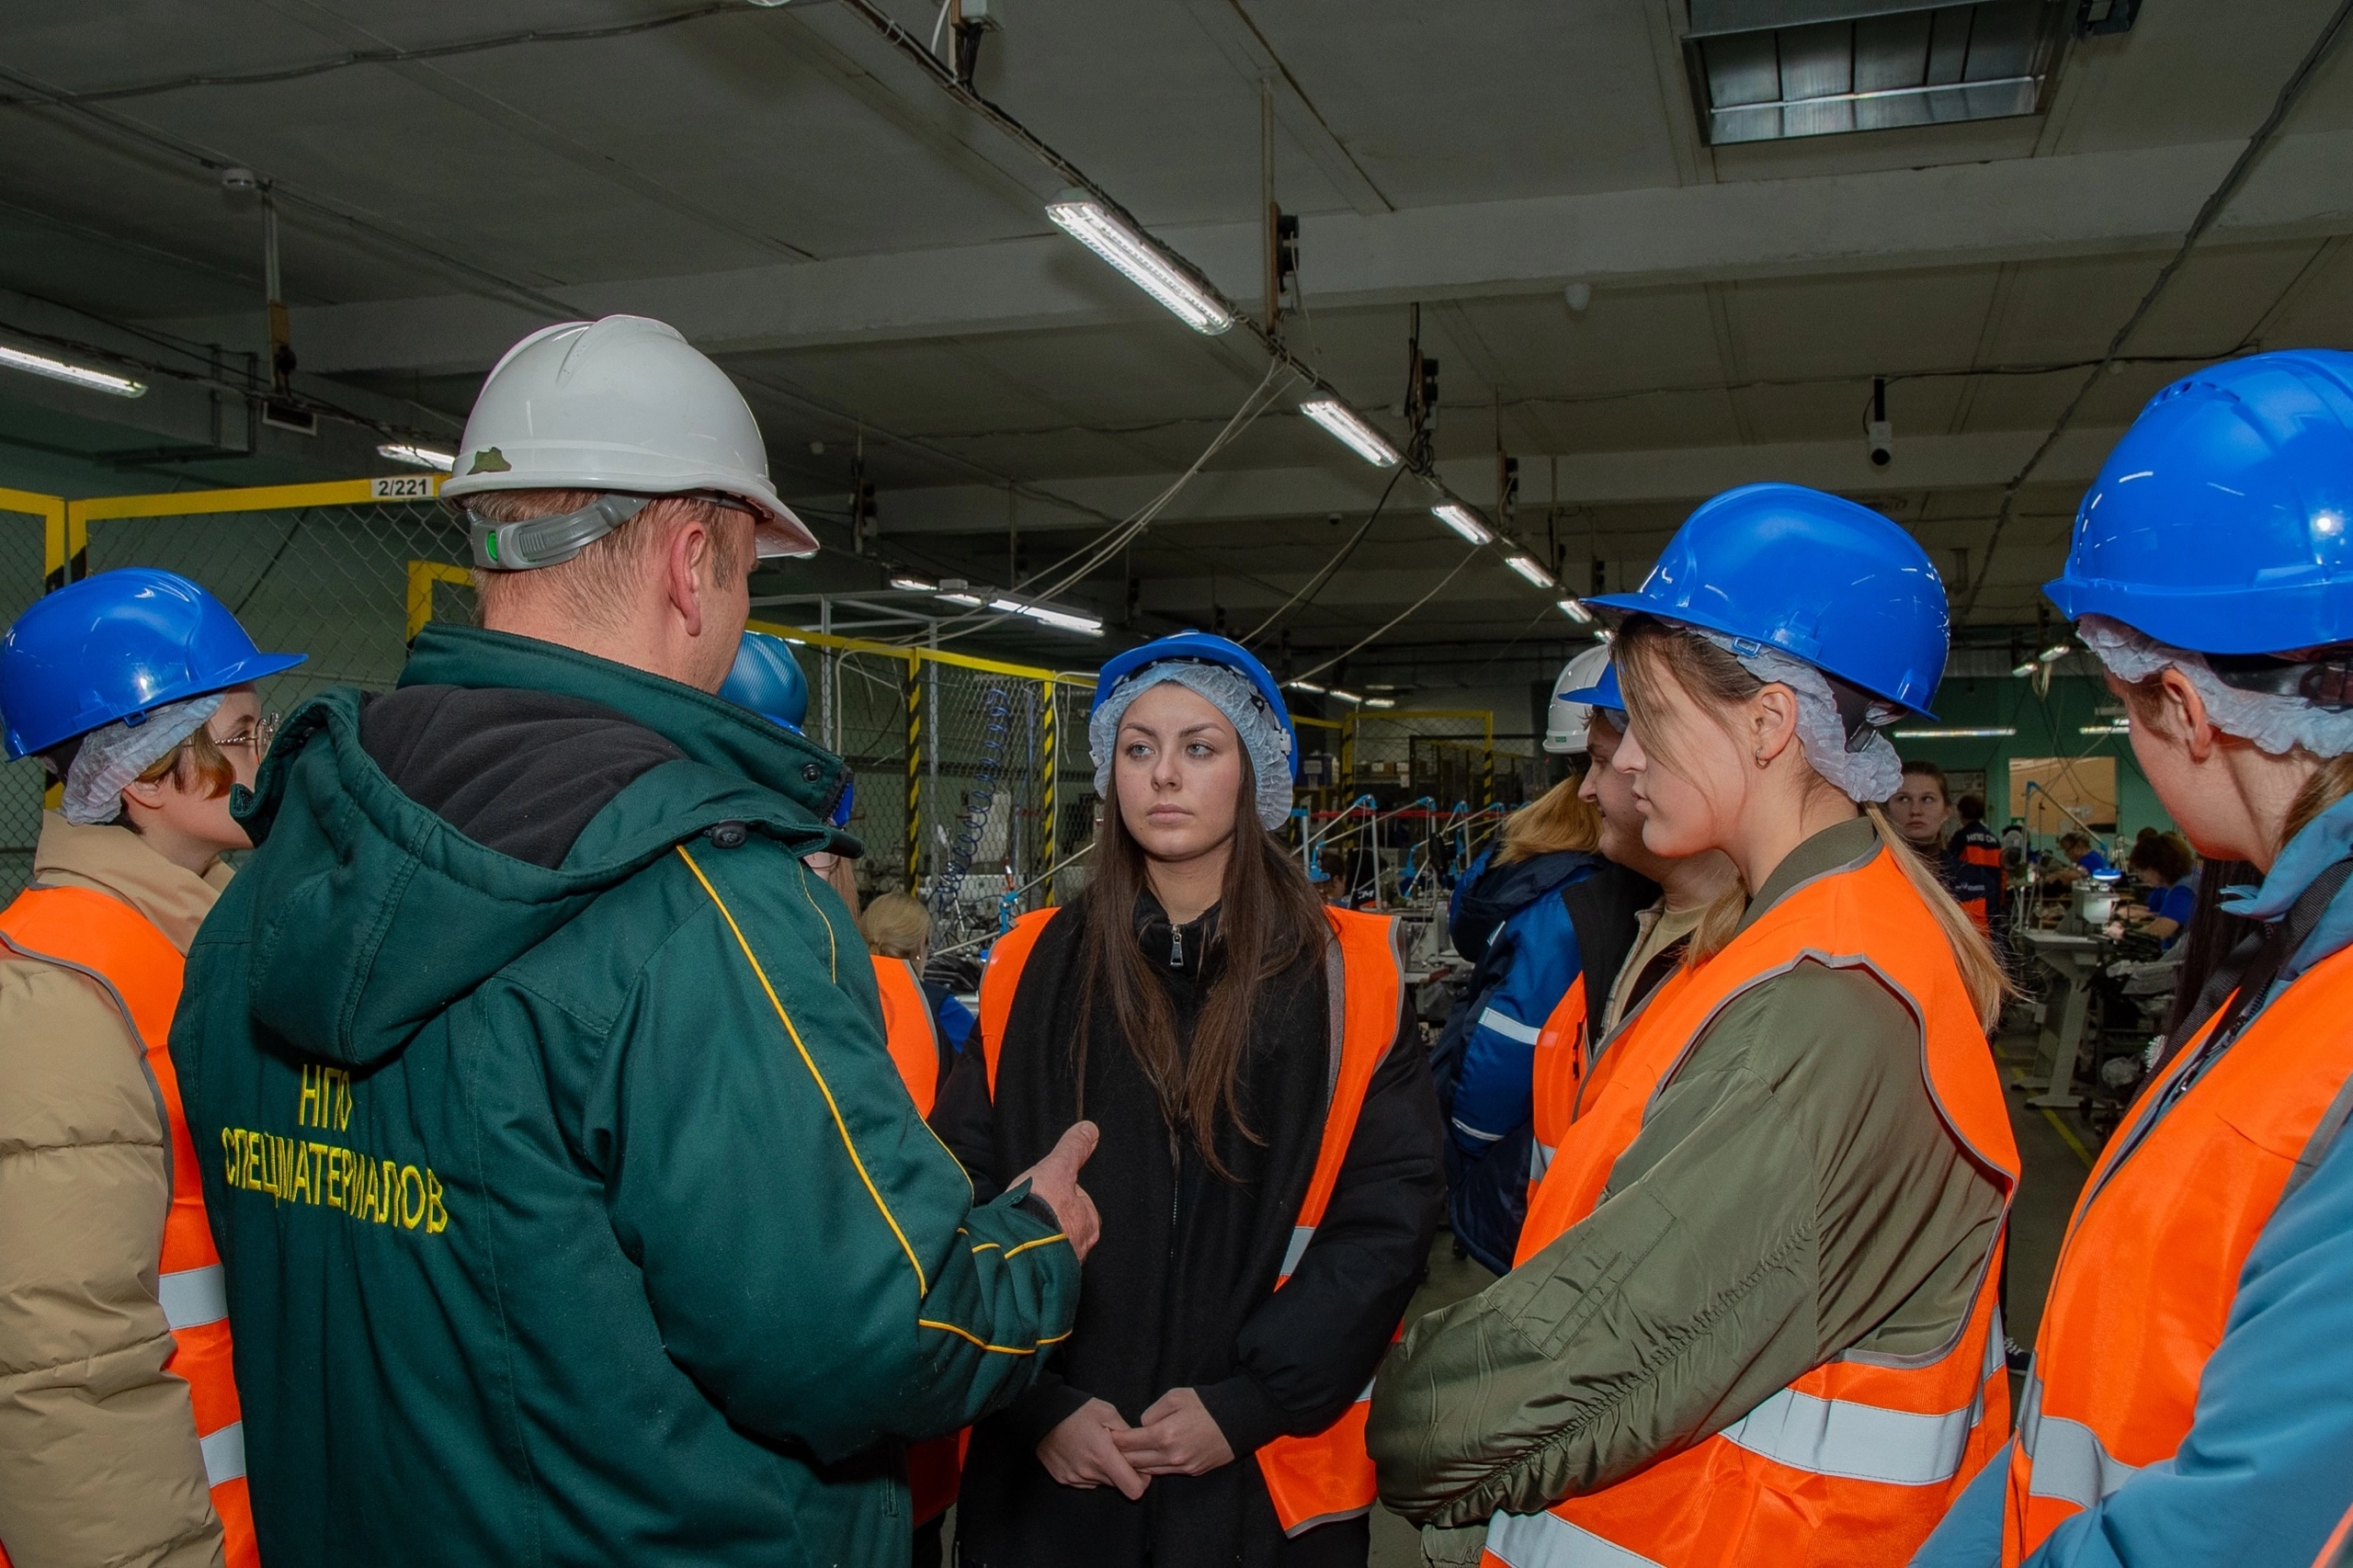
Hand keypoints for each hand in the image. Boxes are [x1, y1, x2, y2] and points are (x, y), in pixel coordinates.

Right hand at [1009, 1120, 1100, 1261]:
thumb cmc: (1041, 1211)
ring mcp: (1060, 1262)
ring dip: (1039, 1236)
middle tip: (1032, 1210)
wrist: (1016, 1249)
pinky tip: (1015, 1244)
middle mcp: (1080, 1247)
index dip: (1064, 1194)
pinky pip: (1037, 1259)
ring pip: (1052, 1244)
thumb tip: (1089, 1130)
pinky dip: (1028, 1251)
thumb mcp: (1057, 1169)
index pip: (1082, 1204)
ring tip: (1020, 1227)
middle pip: (1068, 1225)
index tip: (1050, 1191)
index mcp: (1089, 1222)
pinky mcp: (1041, 1274)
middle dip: (1052, 1219)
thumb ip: (1073, 1149)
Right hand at [1037, 1398, 1148, 1497]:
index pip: (1134, 1489)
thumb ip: (1128, 1433)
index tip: (1140, 1467)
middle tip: (1116, 1451)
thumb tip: (1141, 1448)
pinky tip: (1082, 1453)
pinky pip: (1085, 1482)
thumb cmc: (1076, 1410)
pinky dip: (1089, 1471)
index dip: (1142, 1481)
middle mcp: (1089, 1473)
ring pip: (1102, 1483)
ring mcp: (1075, 1478)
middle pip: (1118, 1485)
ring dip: (1105, 1471)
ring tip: (1096, 1449)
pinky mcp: (1063, 1479)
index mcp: (1103, 1457)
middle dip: (1122, 1471)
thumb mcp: (1107, 1413)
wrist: (1040, 1414)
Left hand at [1112, 1387, 1234, 1476]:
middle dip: (1119, 1455)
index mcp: (1164, 1435)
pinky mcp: (1192, 1471)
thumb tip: (1143, 1425)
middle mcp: (1171, 1456)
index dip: (1115, 1440)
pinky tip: (1147, 1460)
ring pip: (1149, 1471)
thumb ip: (1153, 1412)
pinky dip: (1153, 1467)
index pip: (1130, 1443)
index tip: (1106, 1436)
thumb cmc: (1206, 1404)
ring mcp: (1182, 1466)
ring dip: (1135, 1465)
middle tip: (1108, 1449)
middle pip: (1135, 1461)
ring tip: (1123, 1457)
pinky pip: (1165, 1472)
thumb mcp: (1176, 1397)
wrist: (1238, 1420)